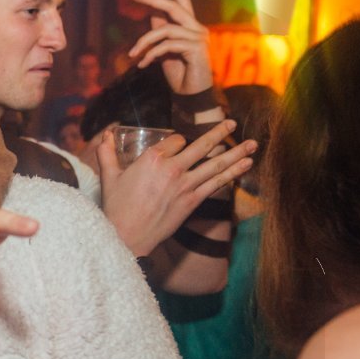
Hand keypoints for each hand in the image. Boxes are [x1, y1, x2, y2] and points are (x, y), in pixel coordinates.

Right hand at [96, 119, 255, 255]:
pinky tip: (246, 165)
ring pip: (215, 164)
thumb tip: (106, 135)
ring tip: (253, 143)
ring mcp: (185, 185)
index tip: (178, 144)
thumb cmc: (116, 207)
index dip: (178, 141)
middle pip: (201, 145)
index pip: (175, 140)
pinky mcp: (192, 201)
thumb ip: (107, 153)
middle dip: (219, 132)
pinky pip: (217, 183)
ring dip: (236, 152)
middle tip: (232, 122)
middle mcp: (172, 169)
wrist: (128, 236)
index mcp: (151, 159)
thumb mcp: (109, 177)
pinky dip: (233, 173)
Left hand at [129, 0, 212, 95]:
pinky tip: (144, 65)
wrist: (190, 95)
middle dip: (152, 0)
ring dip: (144, 42)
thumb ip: (161, 33)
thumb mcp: (164, 50)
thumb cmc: (178, 73)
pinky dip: (152, 54)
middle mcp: (197, 29)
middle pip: (173, 7)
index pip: (183, 2)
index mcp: (190, 27)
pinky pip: (167, 45)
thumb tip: (152, 15)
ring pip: (164, 30)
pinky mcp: (196, 49)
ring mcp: (198, 38)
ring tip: (134, 55)